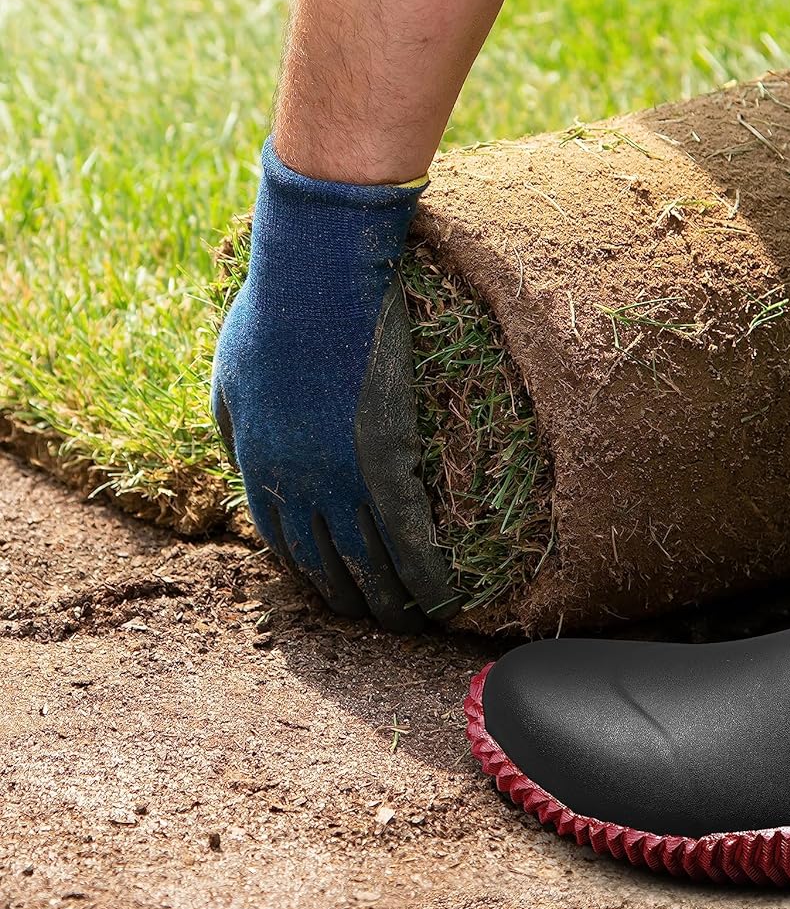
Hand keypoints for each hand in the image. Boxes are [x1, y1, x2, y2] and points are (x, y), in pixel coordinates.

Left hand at [212, 276, 458, 632]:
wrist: (314, 279)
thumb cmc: (271, 310)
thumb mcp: (229, 371)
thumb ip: (234, 419)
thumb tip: (239, 449)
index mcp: (256, 462)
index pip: (279, 539)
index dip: (304, 572)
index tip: (325, 591)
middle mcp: (297, 482)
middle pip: (321, 562)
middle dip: (344, 600)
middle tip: (370, 624)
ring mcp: (342, 475)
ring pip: (366, 561)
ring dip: (387, 604)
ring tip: (409, 629)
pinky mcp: (387, 460)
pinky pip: (408, 535)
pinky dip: (424, 575)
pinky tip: (441, 600)